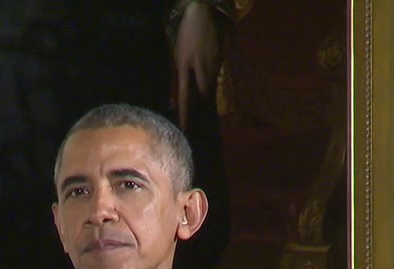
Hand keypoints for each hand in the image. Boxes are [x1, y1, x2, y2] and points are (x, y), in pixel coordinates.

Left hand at [172, 2, 222, 129]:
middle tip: (199, 112)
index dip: (184, 114)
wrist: (202, 13)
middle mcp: (198, 66)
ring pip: (210, 86)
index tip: (185, 129)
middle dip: (201, 104)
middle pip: (202, 94)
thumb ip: (173, 82)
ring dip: (206, 92)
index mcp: (182, 65)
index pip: (183, 96)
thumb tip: (171, 103)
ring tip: (204, 94)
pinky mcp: (221, 58)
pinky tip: (210, 75)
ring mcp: (211, 62)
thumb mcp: (174, 58)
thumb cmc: (184, 36)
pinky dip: (212, 80)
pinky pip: (216, 76)